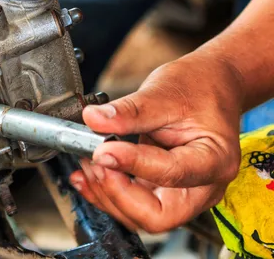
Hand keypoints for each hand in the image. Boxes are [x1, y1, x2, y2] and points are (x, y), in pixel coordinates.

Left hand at [70, 51, 242, 232]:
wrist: (209, 85)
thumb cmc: (199, 88)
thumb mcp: (164, 92)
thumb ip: (129, 110)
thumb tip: (94, 119)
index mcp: (214, 160)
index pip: (171, 175)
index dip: (132, 165)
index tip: (104, 149)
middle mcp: (202, 186)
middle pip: (157, 215)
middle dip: (118, 194)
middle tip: (95, 161)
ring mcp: (181, 191)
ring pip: (140, 216)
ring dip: (107, 194)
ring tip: (88, 161)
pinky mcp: (161, 188)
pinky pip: (132, 203)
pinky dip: (105, 192)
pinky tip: (87, 175)